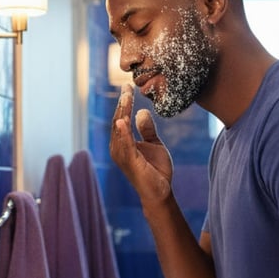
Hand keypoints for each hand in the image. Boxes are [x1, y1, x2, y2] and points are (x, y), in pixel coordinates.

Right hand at [110, 84, 172, 205]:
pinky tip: (123, 120)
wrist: (161, 191)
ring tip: (126, 97)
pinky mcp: (130, 162)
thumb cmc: (155, 170)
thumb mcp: (154, 144)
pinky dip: (123, 133)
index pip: (121, 118)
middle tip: (127, 87)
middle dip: (122, 103)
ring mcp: (122, 155)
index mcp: (122, 143)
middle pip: (117, 121)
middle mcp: (118, 148)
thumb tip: (142, 111)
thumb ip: (147, 129)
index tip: (128, 87)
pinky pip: (125, 145)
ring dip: (122, 112)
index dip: (125, 103)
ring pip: (120, 130)